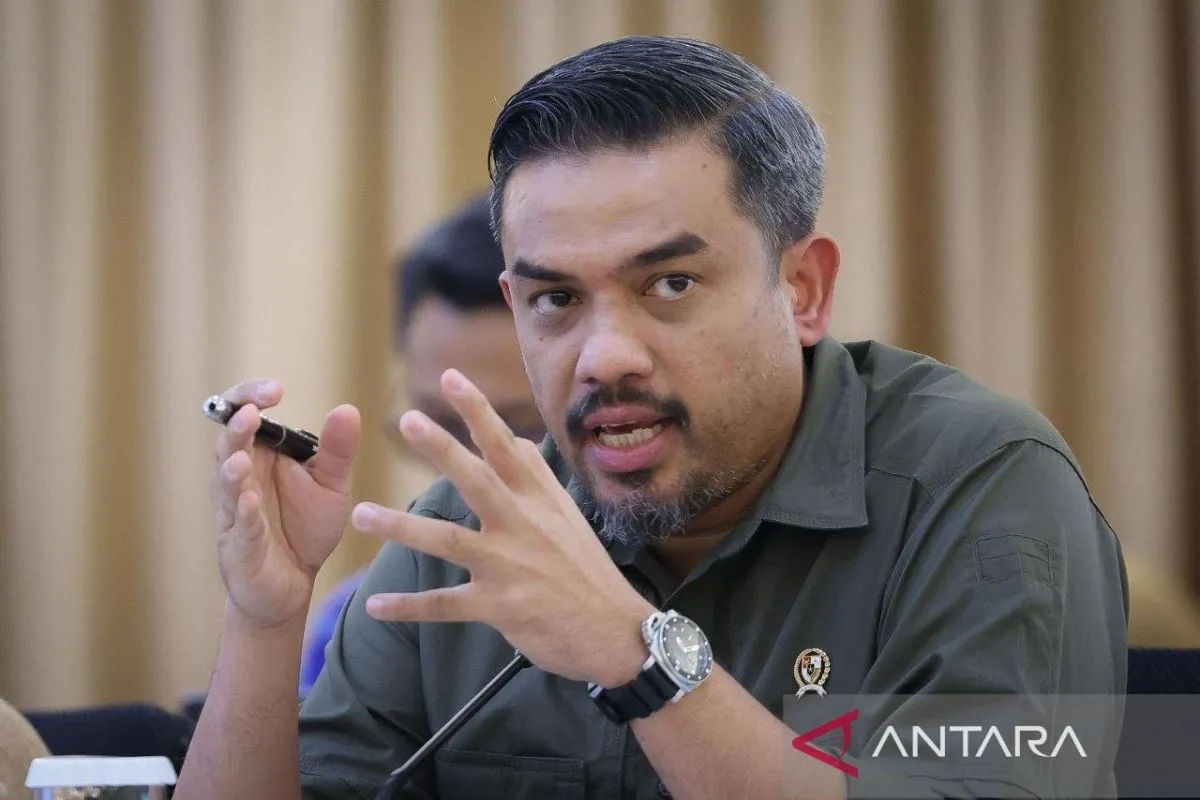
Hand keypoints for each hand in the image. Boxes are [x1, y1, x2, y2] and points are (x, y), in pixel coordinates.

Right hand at [209, 379, 361, 628]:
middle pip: (228, 442)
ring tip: (240, 457)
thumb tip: (347, 409)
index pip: (243, 413)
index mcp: (260, 454)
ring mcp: (235, 511)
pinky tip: (249, 501)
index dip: (251, 396)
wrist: (294, 583)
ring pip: (225, 484)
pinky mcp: (241, 545)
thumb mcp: (331, 484)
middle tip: (251, 411)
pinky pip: (239, 526)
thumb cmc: (305, 525)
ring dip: (231, 469)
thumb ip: (337, 449)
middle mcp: (241, 476)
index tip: (276, 390)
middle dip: (237, 425)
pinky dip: (242, 513)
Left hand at [350, 369, 654, 685]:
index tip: (450, 377)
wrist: (615, 631)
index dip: (478, 411)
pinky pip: (444, 605)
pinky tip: (376, 604)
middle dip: (442, 450)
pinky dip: (409, 605)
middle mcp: (523, 525)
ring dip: (401, 527)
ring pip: (448, 542)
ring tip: (361, 514)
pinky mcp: (500, 606)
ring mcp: (510, 566)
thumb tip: (516, 440)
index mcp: (539, 501)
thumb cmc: (587, 570)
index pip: (505, 446)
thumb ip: (536, 479)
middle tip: (408, 421)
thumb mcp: (567, 516)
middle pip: (477, 480)